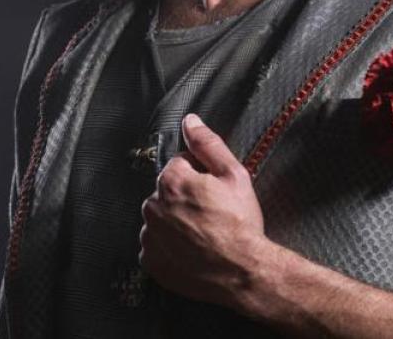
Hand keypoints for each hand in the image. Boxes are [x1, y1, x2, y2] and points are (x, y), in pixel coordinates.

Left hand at [138, 113, 268, 309]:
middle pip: (167, 192)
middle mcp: (152, 206)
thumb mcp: (234, 175)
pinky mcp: (150, 261)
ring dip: (176, 222)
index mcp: (171, 181)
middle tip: (212, 214)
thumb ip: (207, 144)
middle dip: (185, 198)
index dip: (200, 175)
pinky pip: (156, 246)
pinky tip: (192, 249)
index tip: (215, 191)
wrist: (243, 271)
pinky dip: (169, 246)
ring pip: (160, 219)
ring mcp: (150, 236)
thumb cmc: (240, 224)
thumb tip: (190, 121)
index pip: (179, 165)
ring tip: (203, 234)